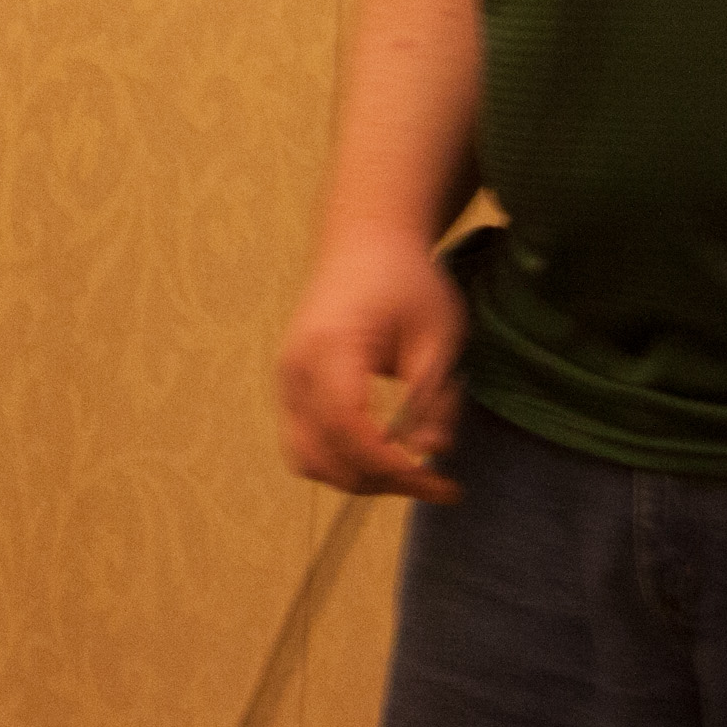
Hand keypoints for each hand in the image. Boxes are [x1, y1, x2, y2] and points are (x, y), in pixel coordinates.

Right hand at [274, 231, 466, 501]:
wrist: (365, 242)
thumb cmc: (407, 282)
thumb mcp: (438, 335)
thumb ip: (432, 398)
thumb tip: (429, 454)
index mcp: (331, 348)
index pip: (348, 428)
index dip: (390, 467)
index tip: (438, 481)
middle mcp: (295, 369)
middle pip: (325, 455)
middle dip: (382, 482)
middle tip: (439, 485)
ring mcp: (286, 379)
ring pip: (308, 459)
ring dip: (359, 478)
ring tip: (409, 473)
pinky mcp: (291, 387)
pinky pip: (306, 444)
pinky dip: (342, 461)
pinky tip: (383, 452)